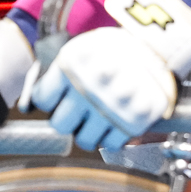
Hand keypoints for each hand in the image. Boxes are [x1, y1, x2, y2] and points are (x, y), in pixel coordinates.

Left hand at [29, 0, 190, 152]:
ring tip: (97, 116)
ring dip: (88, 130)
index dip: (49, 99)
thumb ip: (57, 72)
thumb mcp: (81, 48)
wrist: (159, 46)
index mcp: (71, 66)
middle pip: (60, 124)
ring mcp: (111, 108)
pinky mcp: (133, 122)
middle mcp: (88, 89)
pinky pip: (111, 144)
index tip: (57, 97)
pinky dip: (111, 136)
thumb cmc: (115, 47)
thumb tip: (32, 103)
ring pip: (83, 140)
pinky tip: (114, 121)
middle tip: (78, 109)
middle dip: (67, 117)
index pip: (42, 99)